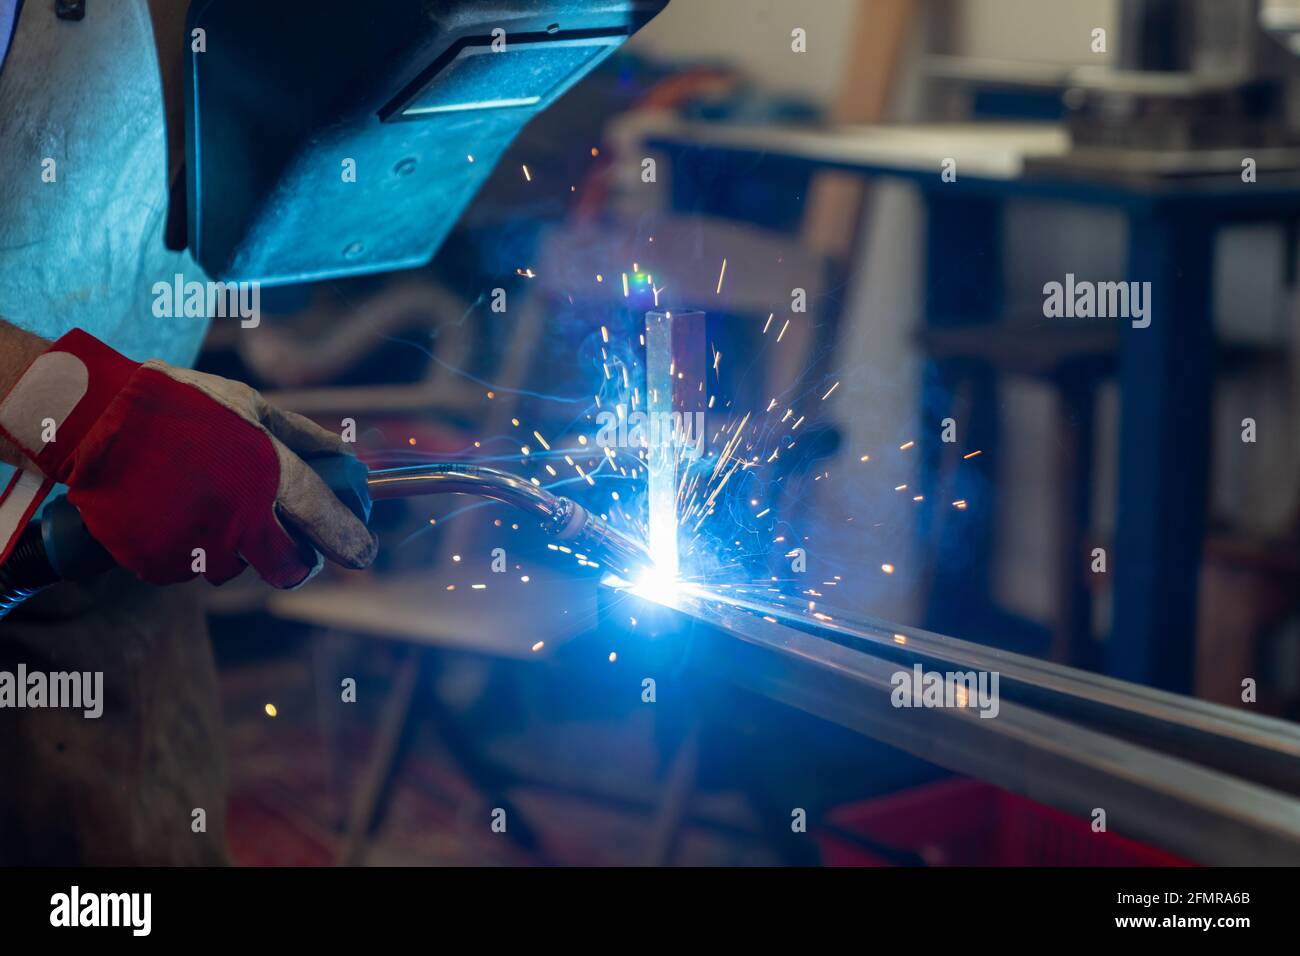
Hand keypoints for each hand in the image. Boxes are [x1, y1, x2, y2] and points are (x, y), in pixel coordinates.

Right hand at [0, 329, 375, 586]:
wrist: (91, 418)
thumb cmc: (179, 404)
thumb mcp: (248, 404)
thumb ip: (302, 435)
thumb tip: (345, 453)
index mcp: (266, 471)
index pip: (323, 517)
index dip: (348, 539)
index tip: (363, 553)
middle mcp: (237, 513)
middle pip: (289, 567)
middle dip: (296, 561)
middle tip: (290, 543)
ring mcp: (196, 542)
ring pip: (238, 567)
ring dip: (235, 546)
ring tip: (208, 501)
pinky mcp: (160, 562)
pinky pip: (191, 568)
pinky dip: (190, 547)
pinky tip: (176, 511)